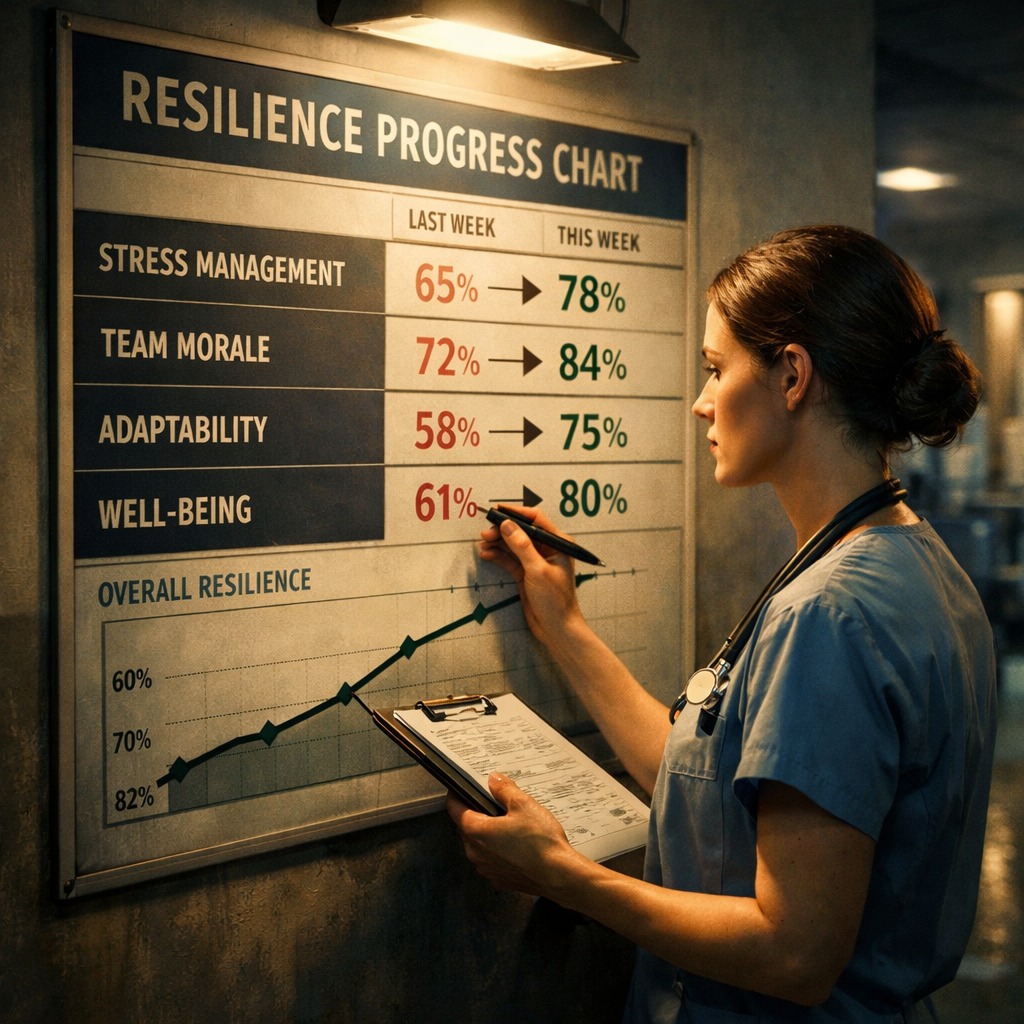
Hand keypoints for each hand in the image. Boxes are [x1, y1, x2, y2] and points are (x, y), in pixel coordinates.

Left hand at [447, 773, 580, 897]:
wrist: (559, 875)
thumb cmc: (541, 842)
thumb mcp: (523, 804)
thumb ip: (504, 789)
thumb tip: (493, 780)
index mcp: (477, 832)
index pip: (454, 810)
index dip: (456, 796)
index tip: (460, 789)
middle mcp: (476, 853)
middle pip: (466, 827)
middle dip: (475, 814)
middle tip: (492, 803)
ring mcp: (487, 868)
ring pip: (478, 845)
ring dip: (487, 834)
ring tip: (509, 824)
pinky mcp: (500, 879)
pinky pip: (491, 860)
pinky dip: (498, 851)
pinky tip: (516, 844)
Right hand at [479, 507, 585, 653]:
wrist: (556, 628)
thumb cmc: (556, 602)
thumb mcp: (537, 570)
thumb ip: (522, 546)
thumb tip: (509, 525)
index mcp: (557, 543)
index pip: (535, 519)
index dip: (516, 513)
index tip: (498, 510)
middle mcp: (546, 549)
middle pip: (520, 531)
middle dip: (503, 530)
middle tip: (487, 532)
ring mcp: (534, 561)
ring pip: (512, 544)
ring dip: (497, 542)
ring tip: (484, 543)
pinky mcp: (525, 572)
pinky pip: (508, 558)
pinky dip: (497, 555)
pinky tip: (487, 554)